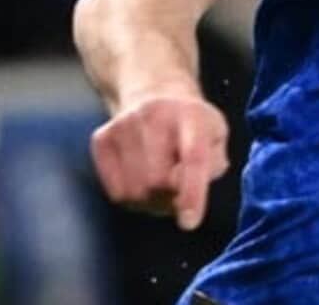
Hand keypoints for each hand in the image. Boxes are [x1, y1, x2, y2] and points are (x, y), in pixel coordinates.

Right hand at [89, 93, 230, 230]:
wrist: (156, 95)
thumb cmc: (193, 127)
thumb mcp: (217, 139)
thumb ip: (211, 167)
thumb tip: (184, 193)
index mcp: (192, 115)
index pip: (193, 158)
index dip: (192, 193)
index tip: (189, 223)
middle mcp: (154, 114)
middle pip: (157, 182)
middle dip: (170, 199)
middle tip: (177, 193)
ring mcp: (123, 124)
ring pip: (133, 191)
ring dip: (150, 201)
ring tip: (160, 185)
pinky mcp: (101, 138)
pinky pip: (115, 191)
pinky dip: (131, 197)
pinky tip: (141, 179)